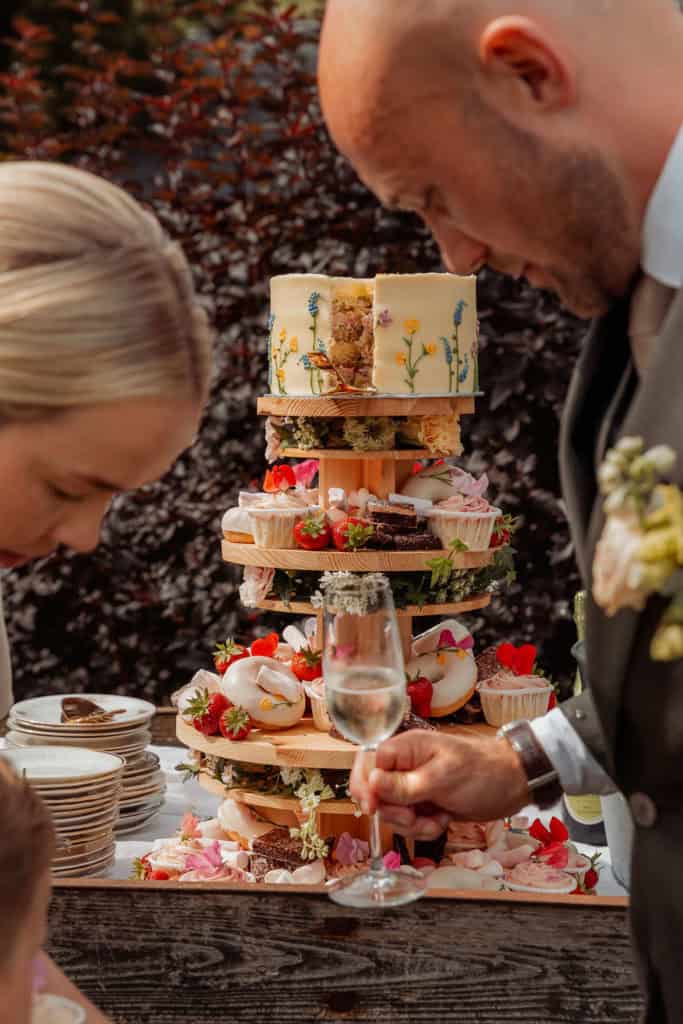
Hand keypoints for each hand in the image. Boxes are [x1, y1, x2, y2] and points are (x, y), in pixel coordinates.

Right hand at [350, 730, 529, 839]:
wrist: (514, 785)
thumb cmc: (482, 773)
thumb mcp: (442, 779)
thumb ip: (404, 784)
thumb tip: (371, 783)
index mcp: (406, 748)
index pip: (368, 762)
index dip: (366, 786)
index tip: (374, 808)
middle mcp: (406, 766)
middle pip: (377, 793)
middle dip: (394, 812)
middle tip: (415, 817)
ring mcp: (415, 787)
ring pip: (392, 812)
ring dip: (412, 825)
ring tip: (436, 820)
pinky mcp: (425, 805)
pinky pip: (410, 823)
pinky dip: (423, 829)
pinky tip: (442, 822)